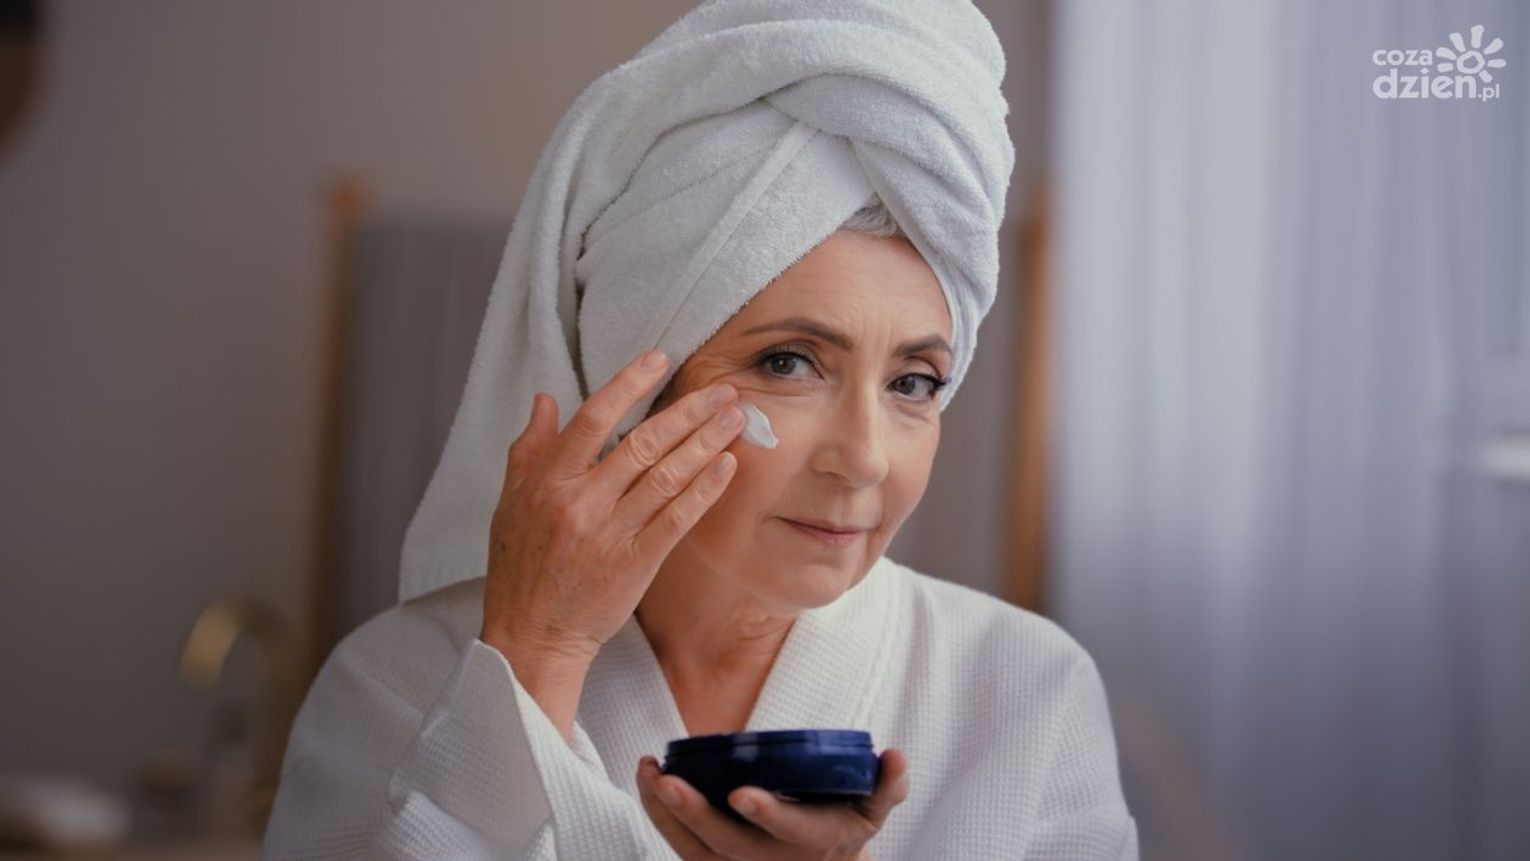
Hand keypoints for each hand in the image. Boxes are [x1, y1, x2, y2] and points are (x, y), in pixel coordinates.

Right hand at [479, 350, 744, 728]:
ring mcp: (611, 534)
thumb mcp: (509, 504)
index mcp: (547, 483)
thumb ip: (529, 450)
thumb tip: (545, 400)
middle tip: (723, 390)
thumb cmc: (521, 570)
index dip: (628, 385)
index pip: (592, 419)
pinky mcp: (636, 563)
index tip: (660, 360)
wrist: (533, 636)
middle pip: (641, 444)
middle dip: (688, 412)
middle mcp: (580, 503)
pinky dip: (704, 489)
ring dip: (706, 443)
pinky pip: (678, 518)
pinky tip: (726, 466)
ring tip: (735, 419)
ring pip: (666, 476)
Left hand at [636, 749, 911, 859]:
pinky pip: (680, 844)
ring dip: (665, 811)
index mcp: (811, 840)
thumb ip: (888, 785)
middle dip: (694, 813)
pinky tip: (647, 780)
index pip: (788, 830)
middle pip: (725, 844)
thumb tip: (895, 755)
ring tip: (647, 770)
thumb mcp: (874, 809)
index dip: (767, 814)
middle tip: (668, 781)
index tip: (741, 793)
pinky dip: (659, 816)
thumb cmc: (844, 824)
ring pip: (693, 847)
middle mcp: (769, 860)